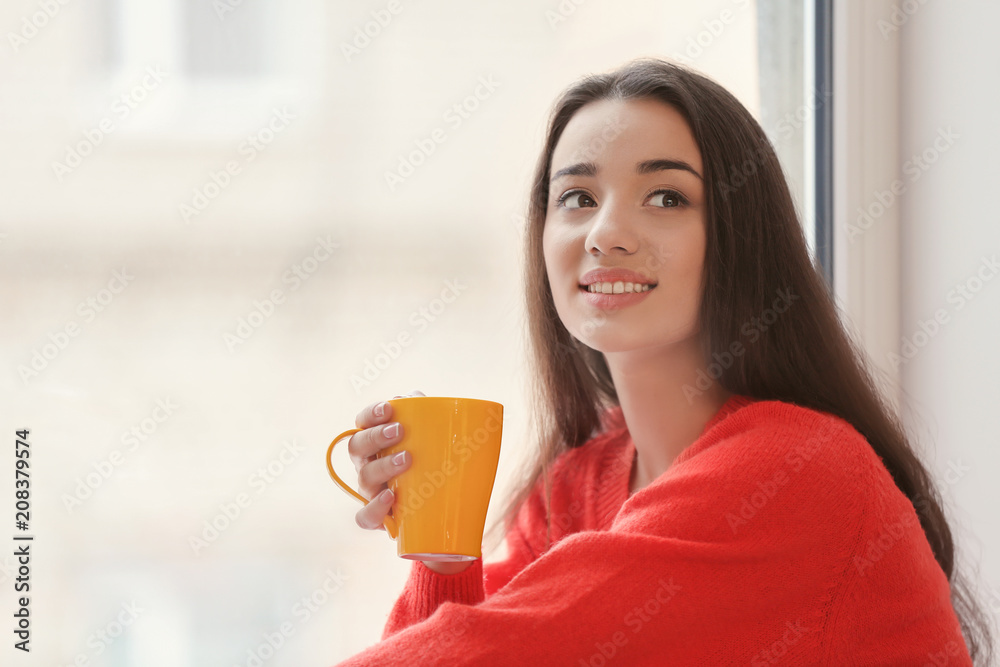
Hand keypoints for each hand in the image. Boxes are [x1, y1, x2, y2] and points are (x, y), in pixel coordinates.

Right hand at [348, 390, 473, 575]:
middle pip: (357, 446)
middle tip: (399, 431)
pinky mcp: (378, 518)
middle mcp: (369, 465)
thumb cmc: (436, 469)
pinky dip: (374, 507)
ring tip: (406, 460)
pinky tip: (390, 497)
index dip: (370, 414)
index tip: (388, 408)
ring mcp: (371, 492)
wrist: (445, 514)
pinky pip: (365, 516)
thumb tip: (418, 396)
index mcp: (379, 443)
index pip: (363, 422)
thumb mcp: (439, 442)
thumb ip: (431, 419)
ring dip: (382, 466)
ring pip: (364, 478)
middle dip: (375, 436)